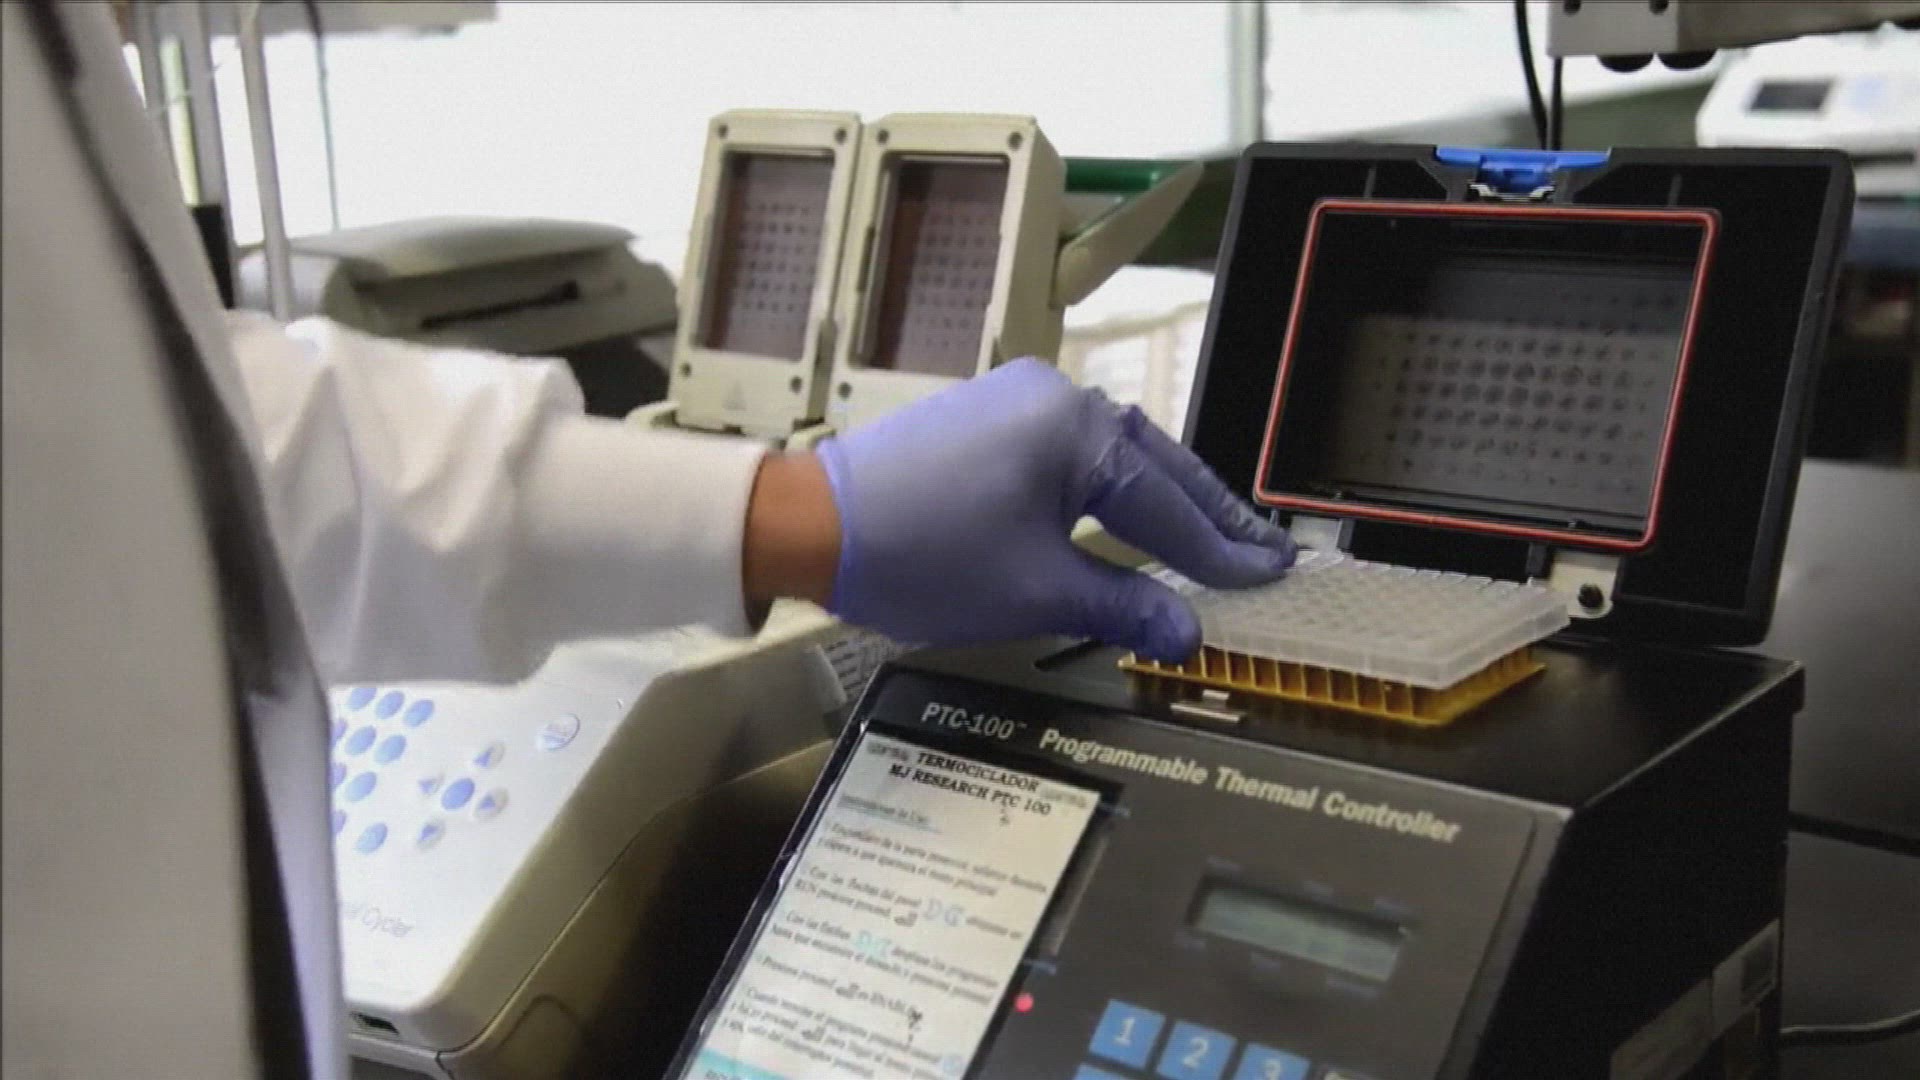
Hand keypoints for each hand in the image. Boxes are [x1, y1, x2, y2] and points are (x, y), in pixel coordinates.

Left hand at [810, 359, 1295, 660]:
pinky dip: (1108, 486)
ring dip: (1159, 497)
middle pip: (1152, 462)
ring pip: (1112, 453)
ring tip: (1210, 536)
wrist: (815, 524)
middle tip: (1262, 550)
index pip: (1168, 501)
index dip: (1219, 549)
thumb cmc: (926, 556)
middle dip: (1207, 512)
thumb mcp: (1036, 592)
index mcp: (1079, 429)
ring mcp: (1016, 399)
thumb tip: (1186, 633)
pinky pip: (1069, 451)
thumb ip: (1122, 606)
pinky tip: (1128, 512)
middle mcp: (1056, 397)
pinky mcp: (985, 416)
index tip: (1268, 575)